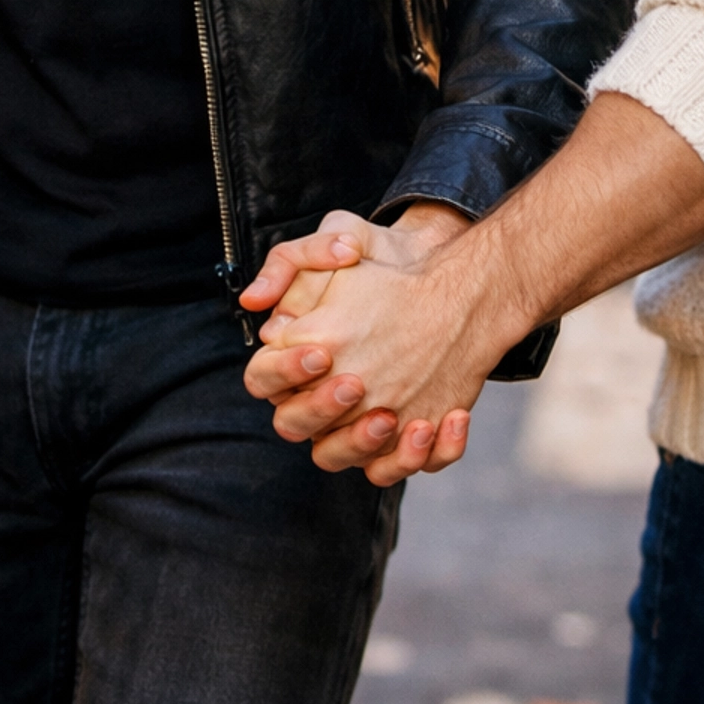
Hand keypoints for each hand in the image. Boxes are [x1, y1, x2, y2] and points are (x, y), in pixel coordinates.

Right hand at [241, 205, 488, 484]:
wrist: (437, 273)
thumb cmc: (381, 259)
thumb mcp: (342, 236)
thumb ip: (295, 258)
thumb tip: (254, 300)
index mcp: (293, 356)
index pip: (263, 380)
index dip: (284, 372)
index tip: (321, 354)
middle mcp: (319, 397)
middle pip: (295, 426)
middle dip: (321, 410)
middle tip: (356, 384)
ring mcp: (356, 422)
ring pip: (341, 459)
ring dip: (364, 446)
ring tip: (395, 417)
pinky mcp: (397, 438)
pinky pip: (398, 468)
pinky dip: (421, 456)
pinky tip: (450, 419)